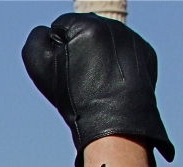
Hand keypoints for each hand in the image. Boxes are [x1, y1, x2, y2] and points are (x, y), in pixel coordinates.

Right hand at [22, 12, 172, 166]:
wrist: (114, 125)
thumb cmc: (75, 99)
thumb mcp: (40, 68)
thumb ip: (36, 39)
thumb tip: (47, 31)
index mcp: (87, 26)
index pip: (61, 25)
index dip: (56, 49)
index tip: (62, 71)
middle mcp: (113, 26)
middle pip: (84, 29)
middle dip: (78, 49)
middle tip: (78, 78)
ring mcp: (133, 38)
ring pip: (105, 40)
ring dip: (97, 55)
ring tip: (96, 82)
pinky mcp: (146, 53)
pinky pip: (123, 52)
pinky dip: (115, 64)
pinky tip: (112, 83)